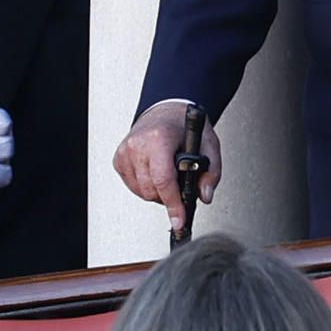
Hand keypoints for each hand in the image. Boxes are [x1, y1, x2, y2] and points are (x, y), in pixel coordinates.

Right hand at [113, 100, 222, 231]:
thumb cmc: (185, 126)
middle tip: (180, 187)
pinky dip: (146, 186)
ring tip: (169, 177)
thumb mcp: (208, 144)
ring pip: (141, 191)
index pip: (164, 180)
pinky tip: (156, 173)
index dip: (173, 204)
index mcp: (160, 138)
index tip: (179, 220)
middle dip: (168, 196)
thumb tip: (205, 195)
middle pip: (152, 190)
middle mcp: (138, 144)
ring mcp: (125, 151)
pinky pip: (132, 186)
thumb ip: (211, 171)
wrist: (166, 110)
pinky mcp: (119, 158)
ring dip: (157, 192)